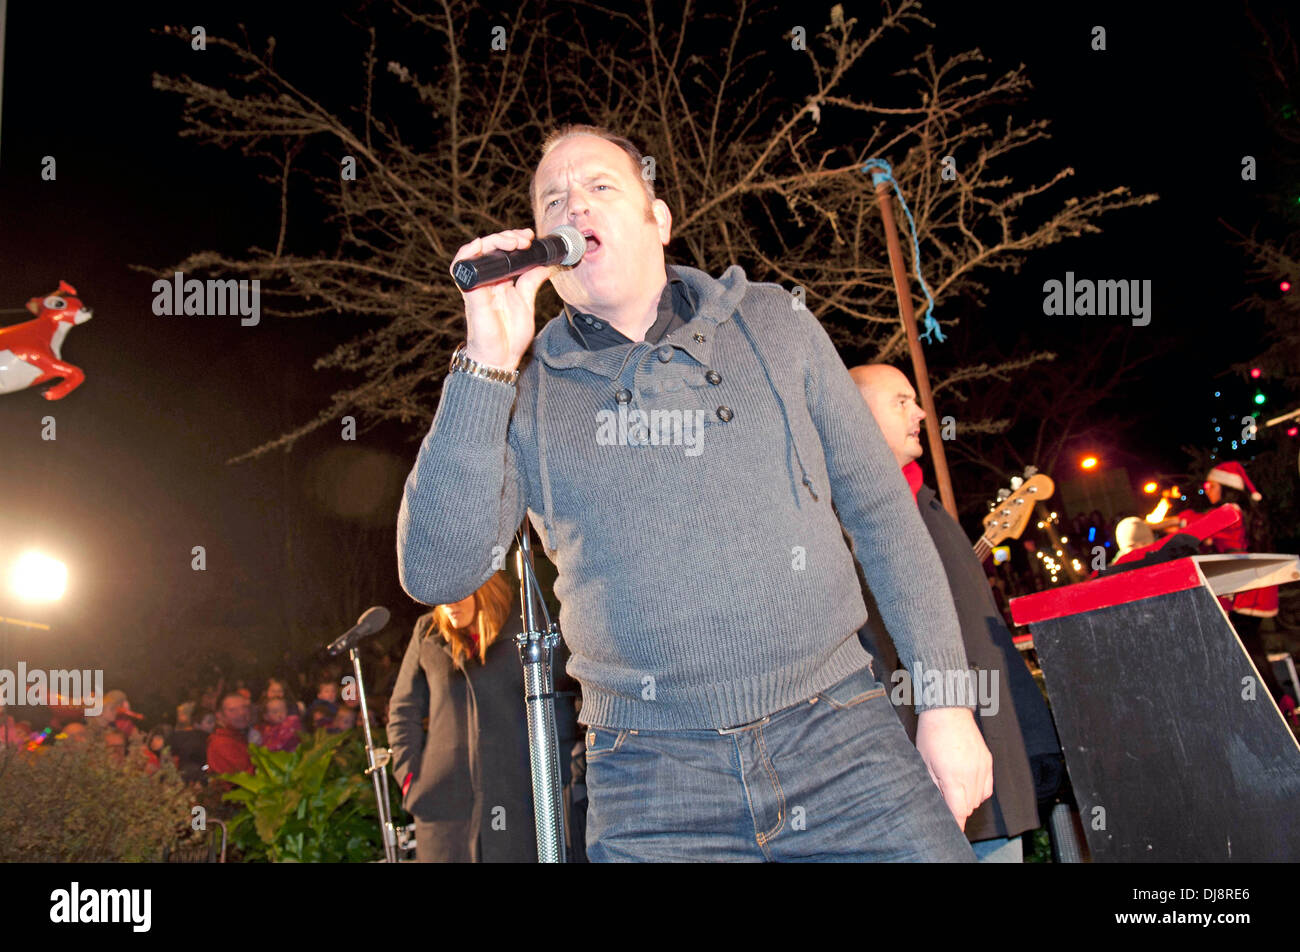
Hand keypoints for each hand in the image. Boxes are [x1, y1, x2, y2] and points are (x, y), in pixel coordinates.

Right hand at [450, 228, 557, 370]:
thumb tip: (545, 265)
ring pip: (476, 252)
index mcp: (501, 281)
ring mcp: (478, 285)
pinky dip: (467, 253)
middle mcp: (488, 280)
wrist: (501, 358)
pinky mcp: (471, 293)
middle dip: (508, 237)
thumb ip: (532, 283)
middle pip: (491, 248)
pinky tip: (478, 245)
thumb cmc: (511, 336)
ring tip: (512, 242)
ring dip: (492, 241)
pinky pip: (460, 268)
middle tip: (525, 239)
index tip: (531, 238)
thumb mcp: (527, 303)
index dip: (514, 240)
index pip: (503, 252)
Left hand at [914, 706, 992, 830]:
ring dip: (968, 799)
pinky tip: (966, 783)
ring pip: (979, 798)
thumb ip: (932, 786)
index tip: (952, 829)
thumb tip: (938, 804)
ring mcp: (982, 767)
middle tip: (945, 798)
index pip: (959, 811)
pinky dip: (978, 790)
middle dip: (958, 808)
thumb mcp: (924, 762)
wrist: (948, 710)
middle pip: (969, 806)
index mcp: (953, 776)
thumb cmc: (931, 735)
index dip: (956, 823)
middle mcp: (971, 774)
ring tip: (954, 787)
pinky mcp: (988, 761)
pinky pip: (987, 787)